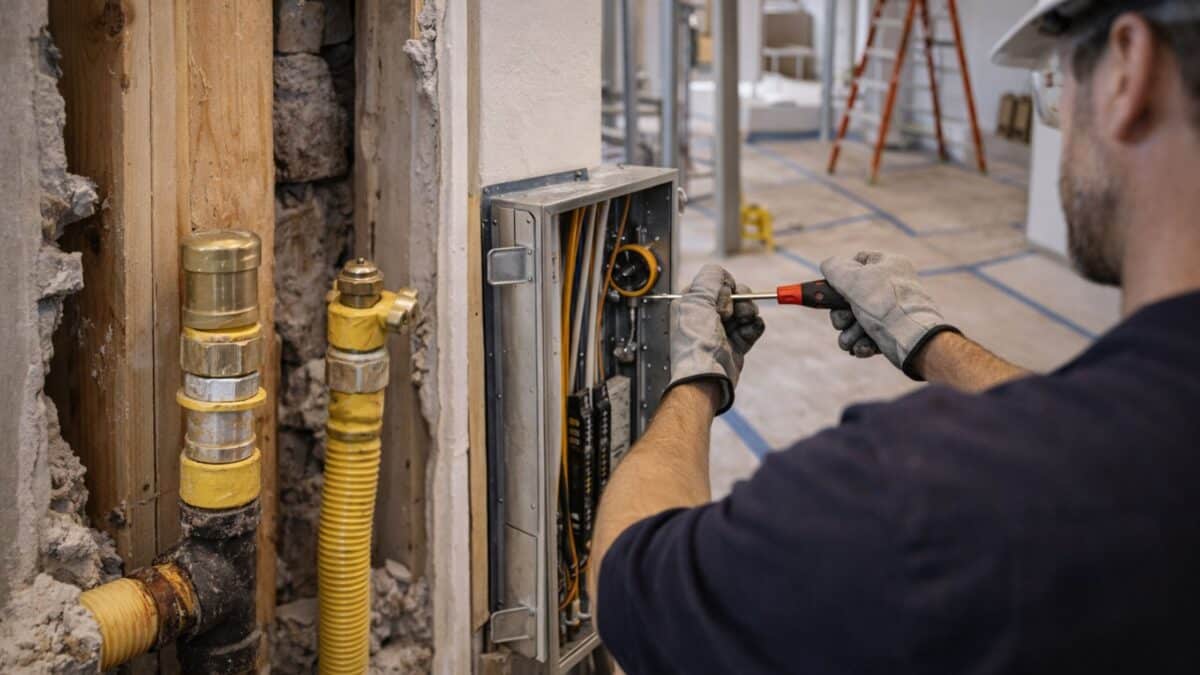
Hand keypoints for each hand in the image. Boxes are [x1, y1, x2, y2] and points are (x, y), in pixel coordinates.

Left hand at [667, 265, 765, 413]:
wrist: (707, 375)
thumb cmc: (696, 341)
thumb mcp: (696, 300)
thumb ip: (710, 278)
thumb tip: (722, 274)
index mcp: (693, 302)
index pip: (717, 282)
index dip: (724, 287)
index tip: (720, 300)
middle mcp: (707, 314)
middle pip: (736, 293)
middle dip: (740, 300)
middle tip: (729, 314)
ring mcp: (723, 329)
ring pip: (747, 308)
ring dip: (748, 312)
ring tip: (741, 323)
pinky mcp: (737, 343)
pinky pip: (754, 326)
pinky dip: (754, 327)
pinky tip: (748, 332)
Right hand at [820, 252, 960, 378]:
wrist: (913, 339)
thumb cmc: (884, 304)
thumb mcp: (853, 279)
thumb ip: (834, 268)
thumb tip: (827, 266)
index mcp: (887, 265)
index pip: (858, 261)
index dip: (842, 275)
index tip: (835, 288)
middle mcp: (890, 286)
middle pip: (849, 297)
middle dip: (841, 315)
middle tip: (845, 321)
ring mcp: (890, 311)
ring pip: (854, 320)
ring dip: (849, 333)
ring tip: (855, 338)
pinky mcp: (890, 333)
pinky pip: (866, 337)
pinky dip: (862, 343)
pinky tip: (865, 347)